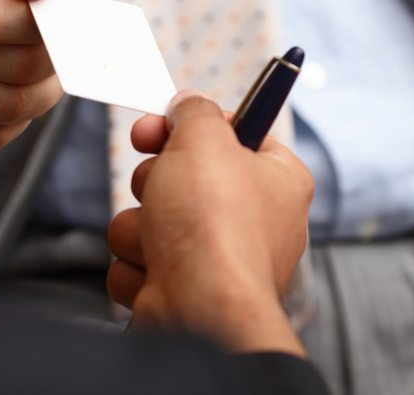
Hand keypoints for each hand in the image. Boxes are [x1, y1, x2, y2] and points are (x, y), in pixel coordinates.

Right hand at [106, 90, 313, 354]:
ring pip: (149, 216)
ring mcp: (214, 257)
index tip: (160, 124)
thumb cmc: (213, 226)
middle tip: (159, 185)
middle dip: (154, 180)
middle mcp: (252, 219)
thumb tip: (187, 105)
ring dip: (139, 224)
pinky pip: (138, 257)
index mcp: (276, 179)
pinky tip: (154, 272)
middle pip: (180, 175)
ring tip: (158, 239)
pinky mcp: (180, 287)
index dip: (190, 125)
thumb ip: (194, 111)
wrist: (199, 307)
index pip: (232, 133)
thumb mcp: (203, 139)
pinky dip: (136, 262)